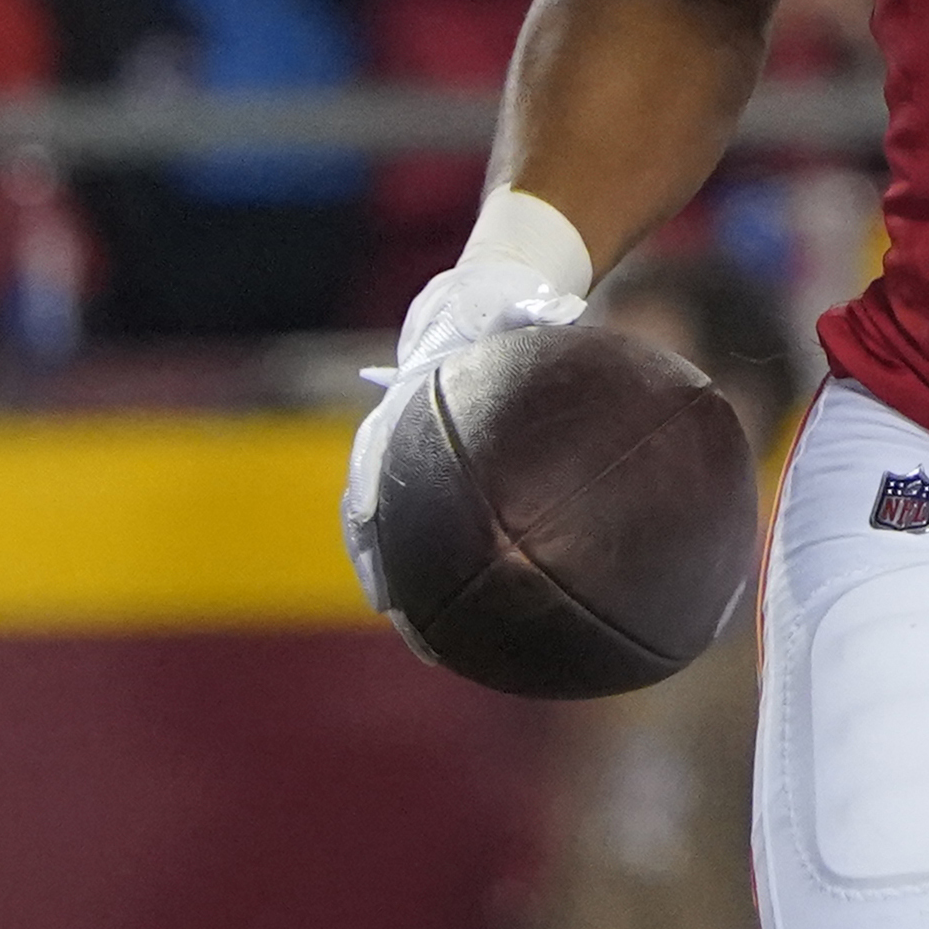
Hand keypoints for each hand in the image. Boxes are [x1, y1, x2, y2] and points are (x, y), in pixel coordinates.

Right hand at [342, 243, 587, 614]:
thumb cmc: (496, 301)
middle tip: (394, 613)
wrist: (480, 296)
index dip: (366, 498)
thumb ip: (530, 307)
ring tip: (425, 633)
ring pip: (394, 523)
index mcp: (405, 398)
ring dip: (400, 574)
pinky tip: (466, 604)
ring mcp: (410, 454)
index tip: (367, 535)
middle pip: (371, 506)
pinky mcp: (432, 468)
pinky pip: (431, 520)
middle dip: (376, 559)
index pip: (373, 455)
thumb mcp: (508, 298)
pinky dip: (441, 560)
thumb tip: (562, 308)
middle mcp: (397, 433)